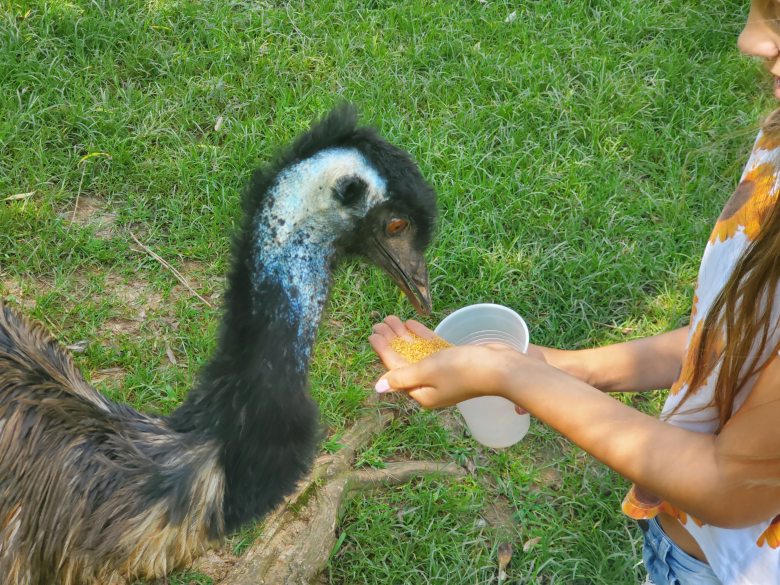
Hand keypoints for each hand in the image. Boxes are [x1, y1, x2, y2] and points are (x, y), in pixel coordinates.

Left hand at [370, 316, 530, 413]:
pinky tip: (411, 324)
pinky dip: (421, 337)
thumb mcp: (427, 372)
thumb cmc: (463, 371)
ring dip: (404, 336)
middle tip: (380, 323)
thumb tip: (378, 388)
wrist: (501, 368)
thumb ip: (402, 377)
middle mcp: (431, 385)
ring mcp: (443, 373)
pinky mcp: (454, 360)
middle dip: (392, 341)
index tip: (373, 334)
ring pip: (417, 352)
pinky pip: (432, 348)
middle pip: (405, 360)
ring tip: (392, 319)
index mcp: (422, 393)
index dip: (383, 351)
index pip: (395, 370)